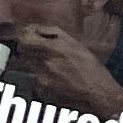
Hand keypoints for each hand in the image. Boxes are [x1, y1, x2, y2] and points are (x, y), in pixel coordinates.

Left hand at [0, 24, 122, 122]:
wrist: (99, 94)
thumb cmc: (92, 69)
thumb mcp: (77, 45)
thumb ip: (55, 35)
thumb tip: (36, 29)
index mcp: (56, 46)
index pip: (26, 36)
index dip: (24, 36)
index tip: (26, 36)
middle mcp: (47, 60)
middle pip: (23, 51)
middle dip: (27, 50)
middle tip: (35, 52)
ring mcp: (42, 76)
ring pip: (26, 66)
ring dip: (33, 65)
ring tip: (49, 69)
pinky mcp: (40, 90)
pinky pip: (32, 81)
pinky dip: (39, 80)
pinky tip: (53, 82)